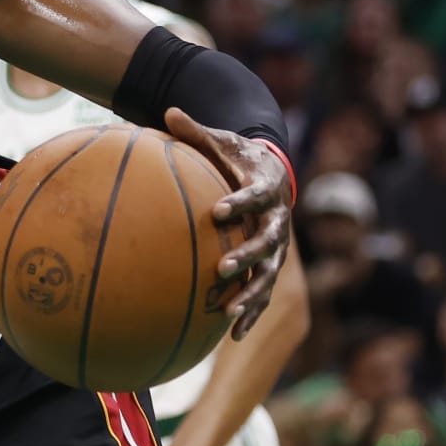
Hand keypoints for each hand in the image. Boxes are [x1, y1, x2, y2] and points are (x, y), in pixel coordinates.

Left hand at [164, 108, 292, 339]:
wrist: (271, 172)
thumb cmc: (237, 156)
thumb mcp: (219, 140)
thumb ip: (195, 130)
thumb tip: (168, 110)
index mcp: (266, 187)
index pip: (255, 196)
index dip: (240, 203)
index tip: (218, 211)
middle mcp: (278, 219)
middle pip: (268, 241)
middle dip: (247, 255)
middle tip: (222, 268)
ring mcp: (277, 246)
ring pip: (269, 275)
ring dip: (251, 294)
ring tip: (228, 314)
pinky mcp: (270, 264)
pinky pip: (262, 292)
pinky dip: (250, 312)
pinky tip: (233, 335)